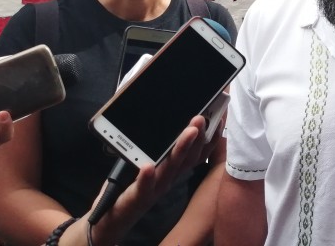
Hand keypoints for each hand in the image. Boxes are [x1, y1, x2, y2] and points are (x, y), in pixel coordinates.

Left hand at [61, 116, 206, 245]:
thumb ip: (160, 144)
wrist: (114, 216)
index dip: (211, 137)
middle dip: (199, 137)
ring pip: (172, 168)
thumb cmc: (135, 185)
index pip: (198, 153)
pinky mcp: (138, 197)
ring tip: (189, 131)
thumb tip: (168, 117)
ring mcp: (156, 189)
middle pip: (190, 158)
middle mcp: (170, 178)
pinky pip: (144, 188)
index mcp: (175, 169)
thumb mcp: (150, 160)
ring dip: (181, 149)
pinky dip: (147, 177)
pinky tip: (148, 166)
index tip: (220, 117)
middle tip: (202, 118)